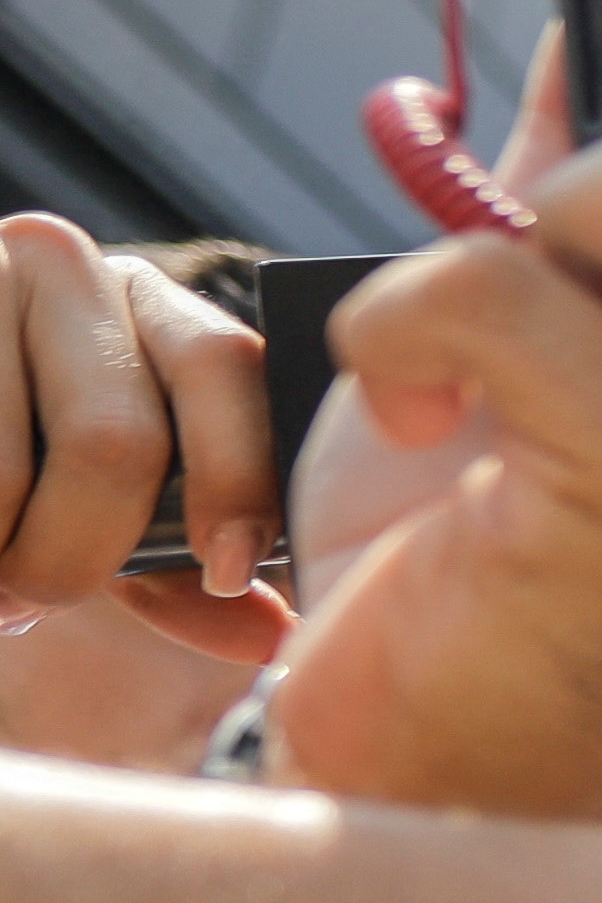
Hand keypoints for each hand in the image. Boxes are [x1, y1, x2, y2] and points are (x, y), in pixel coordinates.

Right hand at [0, 214, 287, 658]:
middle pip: (114, 439)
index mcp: (152, 304)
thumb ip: (184, 568)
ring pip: (5, 472)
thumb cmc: (26, 468)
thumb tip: (273, 636)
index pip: (225, 366)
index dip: (235, 479)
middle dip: (78, 553)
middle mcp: (68, 267)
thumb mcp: (109, 502)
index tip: (226, 572)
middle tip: (38, 600)